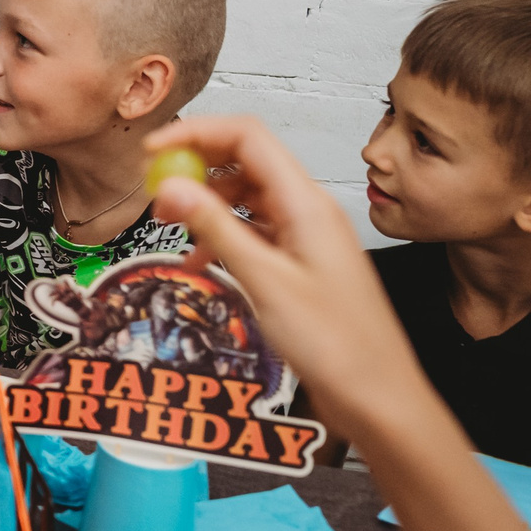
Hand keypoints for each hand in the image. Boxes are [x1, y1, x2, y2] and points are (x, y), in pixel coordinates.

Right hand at [144, 114, 425, 414]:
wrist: (378, 397)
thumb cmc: (337, 345)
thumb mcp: (265, 281)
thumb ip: (215, 228)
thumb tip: (169, 185)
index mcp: (306, 203)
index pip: (246, 137)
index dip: (195, 133)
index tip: (151, 153)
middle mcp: (308, 210)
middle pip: (244, 160)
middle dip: (194, 169)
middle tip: (155, 197)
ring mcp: (305, 235)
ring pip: (244, 196)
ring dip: (205, 205)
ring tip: (173, 232)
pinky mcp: (299, 262)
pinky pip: (253, 230)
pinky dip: (221, 237)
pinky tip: (200, 263)